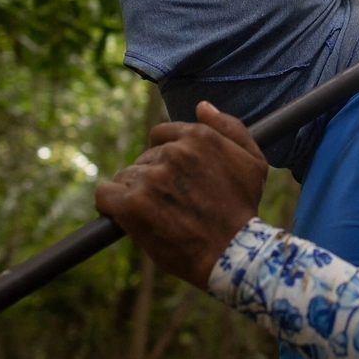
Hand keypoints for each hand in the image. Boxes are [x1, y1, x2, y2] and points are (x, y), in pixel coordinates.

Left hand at [95, 101, 267, 289]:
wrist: (232, 253)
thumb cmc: (243, 208)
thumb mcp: (253, 161)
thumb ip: (229, 127)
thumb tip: (201, 106)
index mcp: (197, 137)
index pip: (160, 134)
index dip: (165, 157)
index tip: (174, 178)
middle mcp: (172, 153)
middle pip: (144, 158)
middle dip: (153, 178)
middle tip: (172, 203)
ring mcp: (150, 178)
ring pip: (126, 177)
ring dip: (136, 193)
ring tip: (157, 215)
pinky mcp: (132, 205)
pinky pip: (105, 194)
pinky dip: (110, 204)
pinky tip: (124, 216)